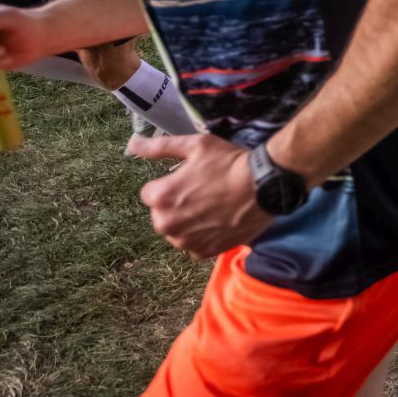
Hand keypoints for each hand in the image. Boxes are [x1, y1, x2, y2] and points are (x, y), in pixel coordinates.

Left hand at [126, 133, 272, 257]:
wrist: (265, 186)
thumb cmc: (229, 163)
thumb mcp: (195, 145)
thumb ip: (159, 147)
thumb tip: (132, 144)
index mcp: (161, 197)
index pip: (150, 194)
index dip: (170, 184)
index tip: (189, 179)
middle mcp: (167, 224)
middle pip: (161, 215)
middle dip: (176, 205)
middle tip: (203, 192)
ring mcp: (186, 241)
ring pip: (177, 231)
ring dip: (188, 222)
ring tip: (213, 207)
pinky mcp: (204, 252)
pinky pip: (194, 245)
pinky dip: (203, 236)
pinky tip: (219, 221)